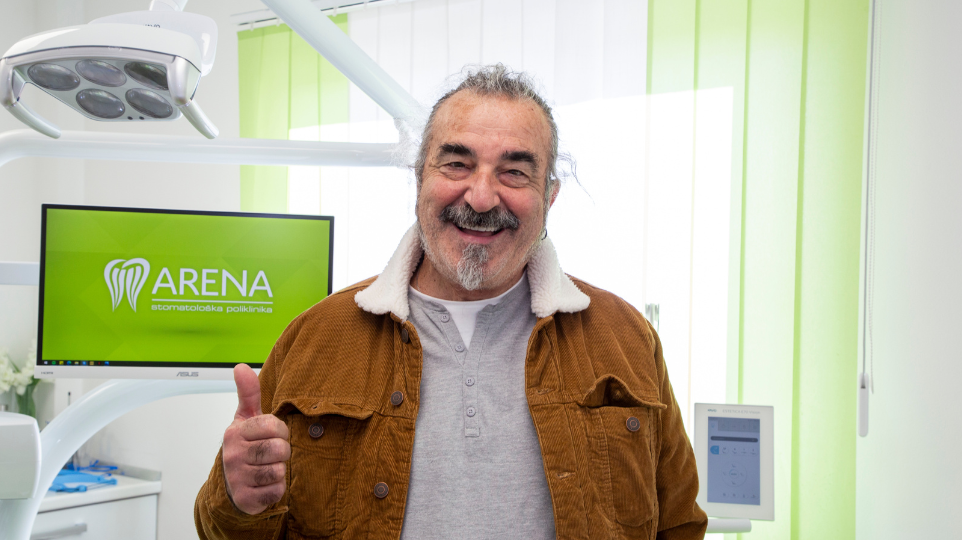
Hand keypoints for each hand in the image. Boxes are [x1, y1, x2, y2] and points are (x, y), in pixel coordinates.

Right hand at [222, 364, 290, 514]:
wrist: (231, 485)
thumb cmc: (245, 446)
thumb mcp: (246, 418)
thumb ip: (249, 393)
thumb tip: (241, 366)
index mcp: (235, 433)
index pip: (274, 426)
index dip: (280, 432)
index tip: (272, 436)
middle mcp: (233, 455)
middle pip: (279, 449)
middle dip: (282, 452)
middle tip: (271, 454)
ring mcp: (237, 478)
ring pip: (279, 470)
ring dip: (279, 470)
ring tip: (267, 467)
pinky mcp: (245, 499)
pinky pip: (276, 491)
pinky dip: (276, 489)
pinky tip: (265, 484)